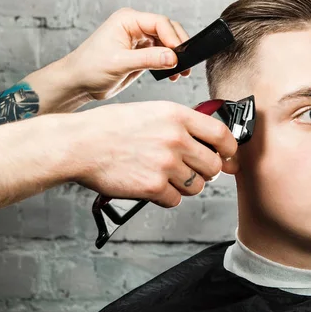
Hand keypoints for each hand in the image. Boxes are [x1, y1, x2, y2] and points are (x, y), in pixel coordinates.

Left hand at [23, 8, 190, 114]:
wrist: (78, 83)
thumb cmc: (89, 69)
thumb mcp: (120, 63)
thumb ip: (148, 59)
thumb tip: (173, 58)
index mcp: (127, 20)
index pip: (160, 23)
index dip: (173, 38)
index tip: (180, 56)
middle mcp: (135, 27)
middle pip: (167, 30)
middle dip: (179, 47)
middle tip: (186, 65)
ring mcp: (139, 40)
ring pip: (167, 43)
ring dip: (176, 57)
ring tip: (181, 73)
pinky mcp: (141, 53)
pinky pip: (162, 54)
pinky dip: (170, 64)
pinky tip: (172, 75)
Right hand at [68, 101, 237, 206]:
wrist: (80, 144)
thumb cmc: (114, 127)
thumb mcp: (154, 111)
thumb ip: (184, 124)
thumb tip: (213, 142)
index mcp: (178, 116)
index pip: (222, 135)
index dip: (230, 149)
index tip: (228, 156)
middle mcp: (176, 139)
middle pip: (214, 165)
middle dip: (206, 171)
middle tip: (192, 169)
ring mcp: (165, 164)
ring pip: (197, 186)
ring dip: (187, 185)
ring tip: (168, 177)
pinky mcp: (153, 187)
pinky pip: (176, 200)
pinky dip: (166, 197)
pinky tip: (153, 186)